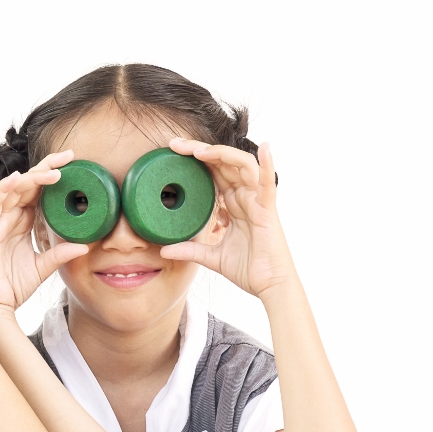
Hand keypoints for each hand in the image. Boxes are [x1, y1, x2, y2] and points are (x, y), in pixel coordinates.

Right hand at [0, 150, 89, 317]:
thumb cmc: (13, 285)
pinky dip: (5, 189)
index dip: (52, 175)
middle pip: (27, 183)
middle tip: (68, 156)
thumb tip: (85, 245)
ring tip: (53, 171)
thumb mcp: (44, 266)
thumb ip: (60, 253)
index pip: (38, 191)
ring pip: (13, 188)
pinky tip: (18, 179)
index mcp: (22, 222)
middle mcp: (9, 217)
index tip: (73, 163)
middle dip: (46, 167)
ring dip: (32, 177)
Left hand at [160, 139, 296, 297]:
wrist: (269, 287)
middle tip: (175, 144)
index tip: (173, 151)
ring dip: (221, 154)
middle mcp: (246, 197)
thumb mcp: (212, 257)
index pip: (213, 173)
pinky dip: (268, 165)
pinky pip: (269, 184)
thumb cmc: (248, 269)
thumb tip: (163, 250)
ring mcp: (258, 201)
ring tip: (199, 150)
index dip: (196, 159)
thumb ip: (190, 250)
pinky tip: (265, 148)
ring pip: (243, 166)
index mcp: (233, 203)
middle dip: (200, 150)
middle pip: (224, 163)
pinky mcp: (268, 211)